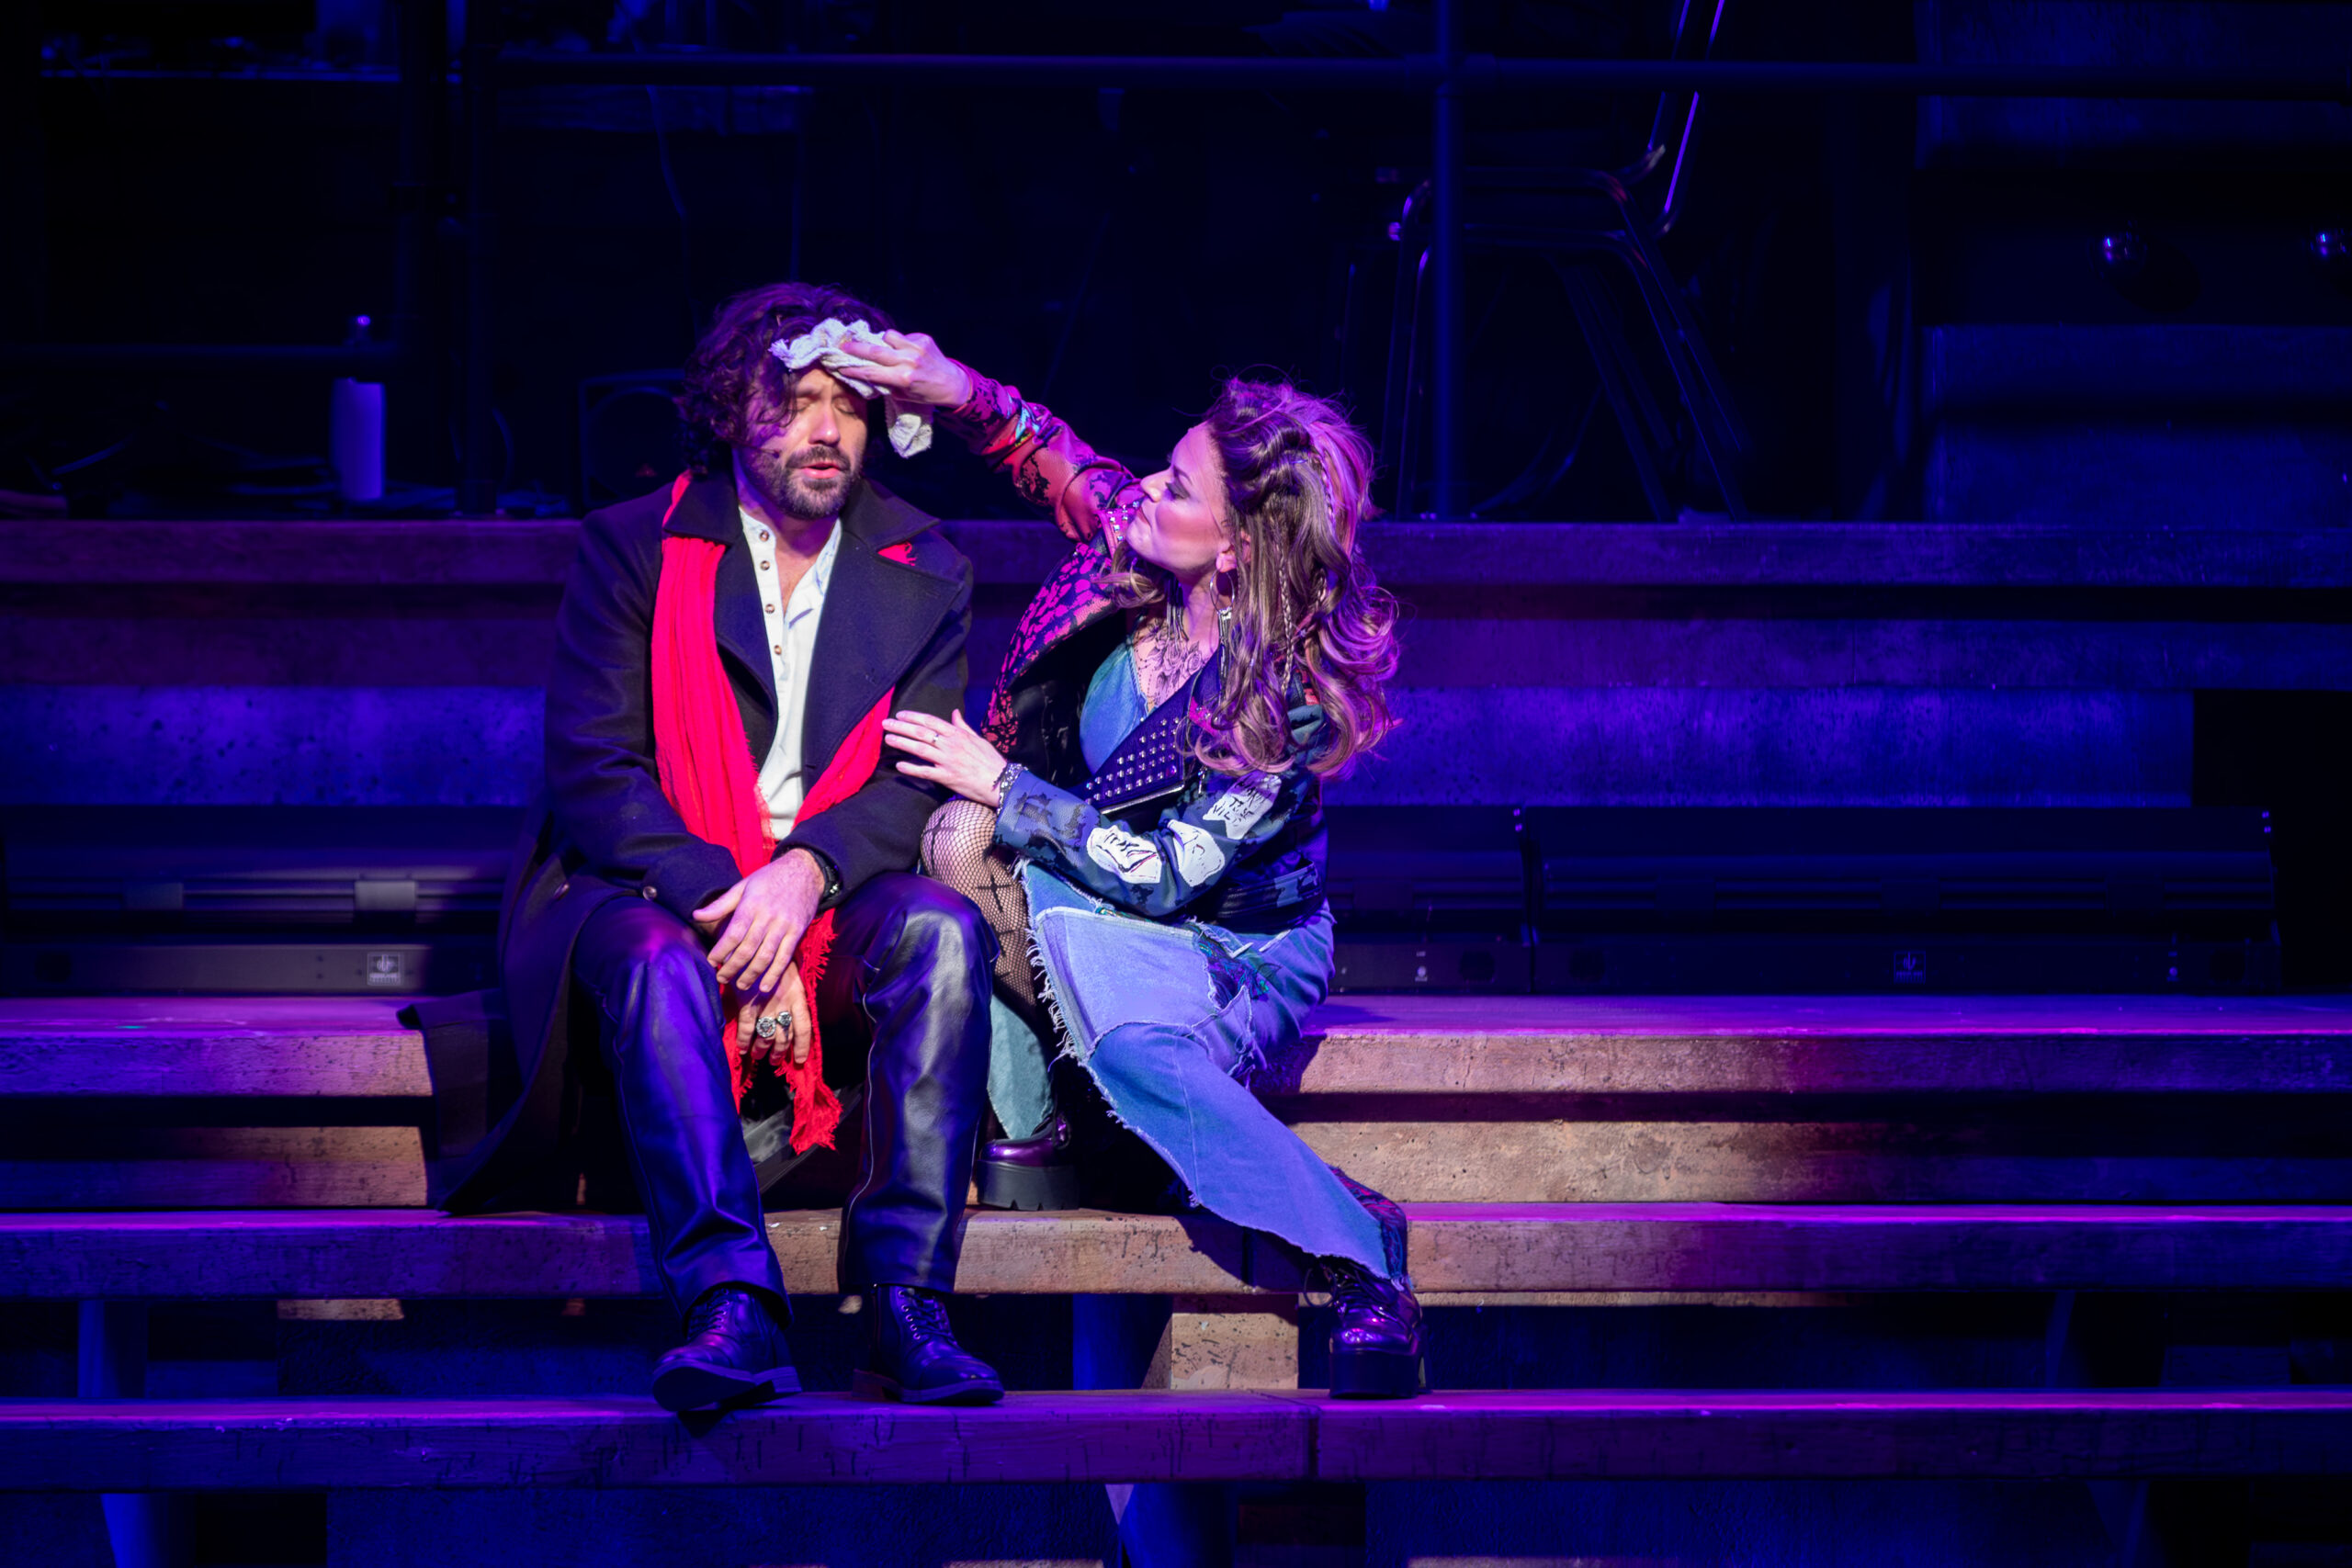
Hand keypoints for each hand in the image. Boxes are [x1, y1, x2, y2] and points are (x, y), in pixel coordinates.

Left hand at [694, 848, 825, 993]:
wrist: (805, 871)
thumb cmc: (770, 878)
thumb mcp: (744, 885)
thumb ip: (721, 904)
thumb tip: (696, 915)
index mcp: (751, 904)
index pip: (733, 933)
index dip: (721, 950)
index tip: (710, 961)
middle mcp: (768, 916)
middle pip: (747, 948)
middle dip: (732, 967)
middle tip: (721, 978)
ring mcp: (784, 925)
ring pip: (765, 956)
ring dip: (751, 974)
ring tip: (740, 985)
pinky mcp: (797, 932)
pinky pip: (785, 957)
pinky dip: (774, 974)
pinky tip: (764, 986)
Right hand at [736, 963, 813, 1068]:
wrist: (755, 942)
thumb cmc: (775, 958)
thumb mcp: (791, 976)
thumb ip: (792, 996)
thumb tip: (792, 1016)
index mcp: (798, 996)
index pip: (804, 1027)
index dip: (802, 1046)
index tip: (799, 1060)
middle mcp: (784, 1003)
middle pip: (785, 1036)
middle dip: (779, 1052)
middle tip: (774, 1061)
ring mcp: (766, 1004)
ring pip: (767, 1035)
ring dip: (762, 1049)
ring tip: (758, 1055)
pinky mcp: (748, 1003)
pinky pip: (747, 1028)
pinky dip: (744, 1040)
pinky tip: (742, 1049)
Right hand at [834, 330, 972, 408]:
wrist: (952, 383)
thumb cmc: (925, 393)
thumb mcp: (904, 396)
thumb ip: (886, 383)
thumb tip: (868, 373)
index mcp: (903, 378)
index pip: (872, 372)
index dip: (854, 369)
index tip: (841, 367)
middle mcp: (909, 361)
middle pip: (875, 350)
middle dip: (856, 348)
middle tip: (843, 346)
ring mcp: (917, 347)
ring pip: (887, 337)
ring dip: (881, 342)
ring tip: (881, 348)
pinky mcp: (923, 338)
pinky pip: (902, 336)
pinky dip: (898, 342)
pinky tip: (903, 350)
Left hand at [883, 707, 1008, 806]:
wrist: (1002, 782)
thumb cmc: (991, 761)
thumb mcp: (978, 739)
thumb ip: (963, 726)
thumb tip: (954, 713)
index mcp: (958, 734)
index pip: (931, 721)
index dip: (913, 717)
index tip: (900, 714)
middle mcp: (951, 745)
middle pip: (921, 733)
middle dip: (901, 727)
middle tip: (885, 724)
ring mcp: (948, 762)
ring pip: (920, 749)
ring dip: (902, 743)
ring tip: (888, 739)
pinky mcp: (948, 778)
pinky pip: (926, 772)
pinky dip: (912, 769)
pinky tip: (899, 765)